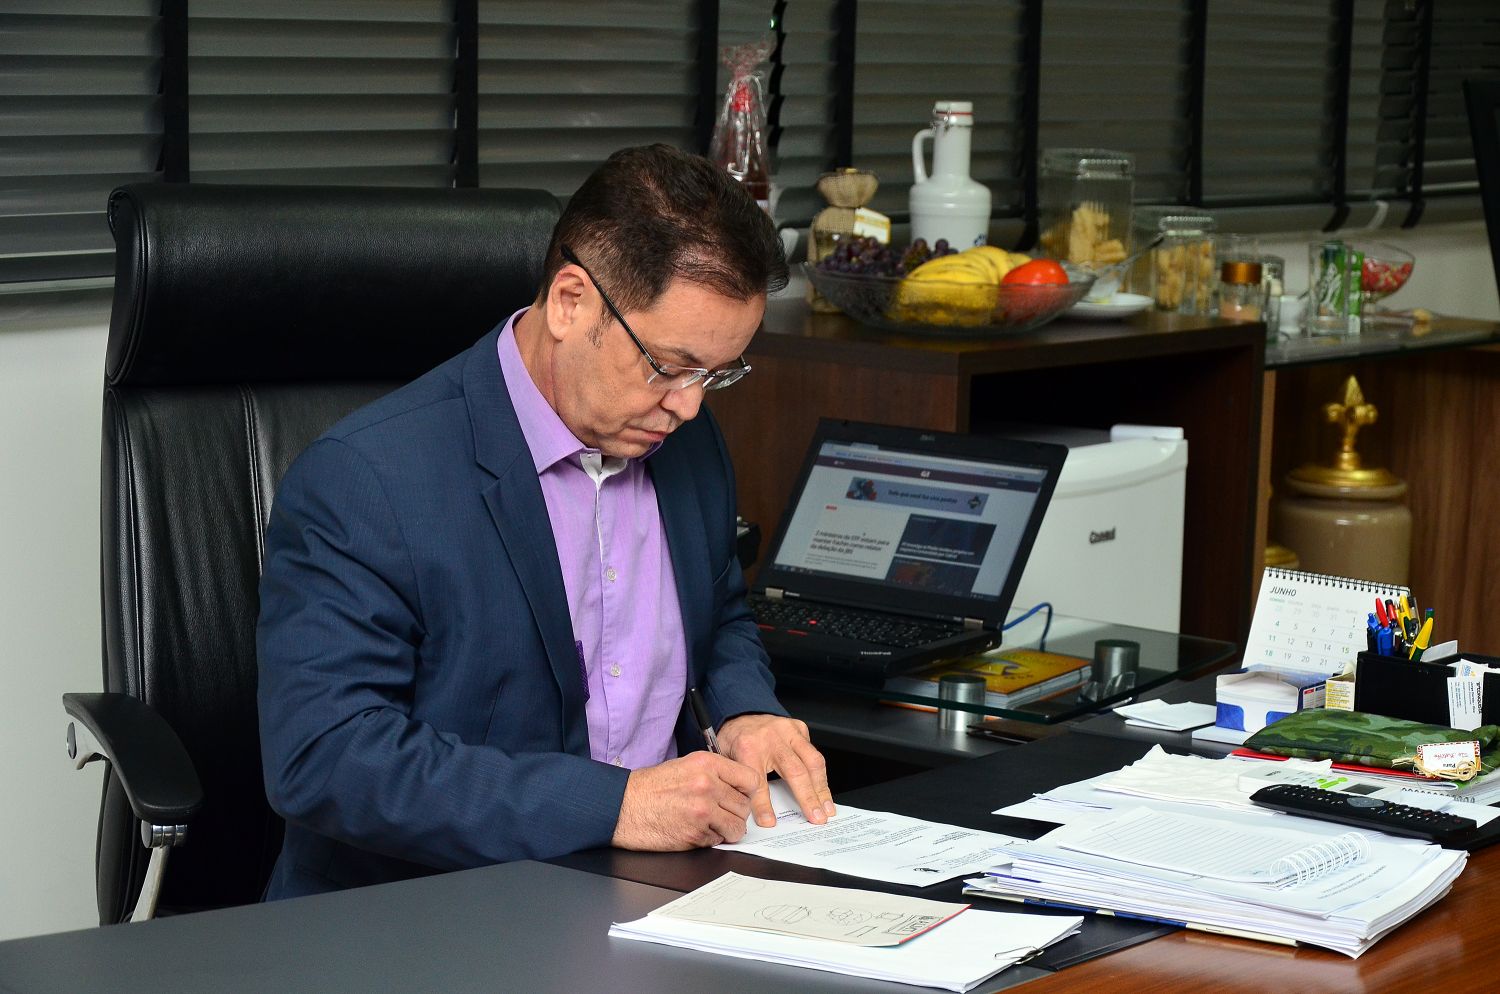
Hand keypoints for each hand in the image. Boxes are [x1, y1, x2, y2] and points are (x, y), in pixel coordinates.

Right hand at [611, 751, 759, 850]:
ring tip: (712, 825)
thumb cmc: (650, 787)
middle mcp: (708, 785)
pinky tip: (696, 830)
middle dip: (735, 813)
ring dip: (727, 830)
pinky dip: (711, 839)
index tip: (744, 797)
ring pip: (736, 827)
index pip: (750, 779)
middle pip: (744, 806)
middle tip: (722, 813)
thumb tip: (737, 786)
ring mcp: (703, 810)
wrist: (624, 806)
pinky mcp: (696, 833)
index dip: (749, 791)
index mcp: (707, 764)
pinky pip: (718, 840)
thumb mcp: (685, 766)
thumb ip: (714, 773)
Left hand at [717, 713, 834, 828]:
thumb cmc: (735, 741)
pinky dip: (820, 773)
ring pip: (813, 760)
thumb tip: (756, 815)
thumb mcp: (729, 764)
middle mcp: (771, 737)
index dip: (764, 804)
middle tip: (816, 818)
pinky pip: (814, 752)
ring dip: (822, 788)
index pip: (758, 781)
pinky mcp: (799, 728)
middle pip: (794, 771)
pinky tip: (822, 789)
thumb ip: (742, 786)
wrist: (740, 716)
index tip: (770, 822)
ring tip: (827, 808)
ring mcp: (787, 730)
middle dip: (808, 798)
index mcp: (747, 747)